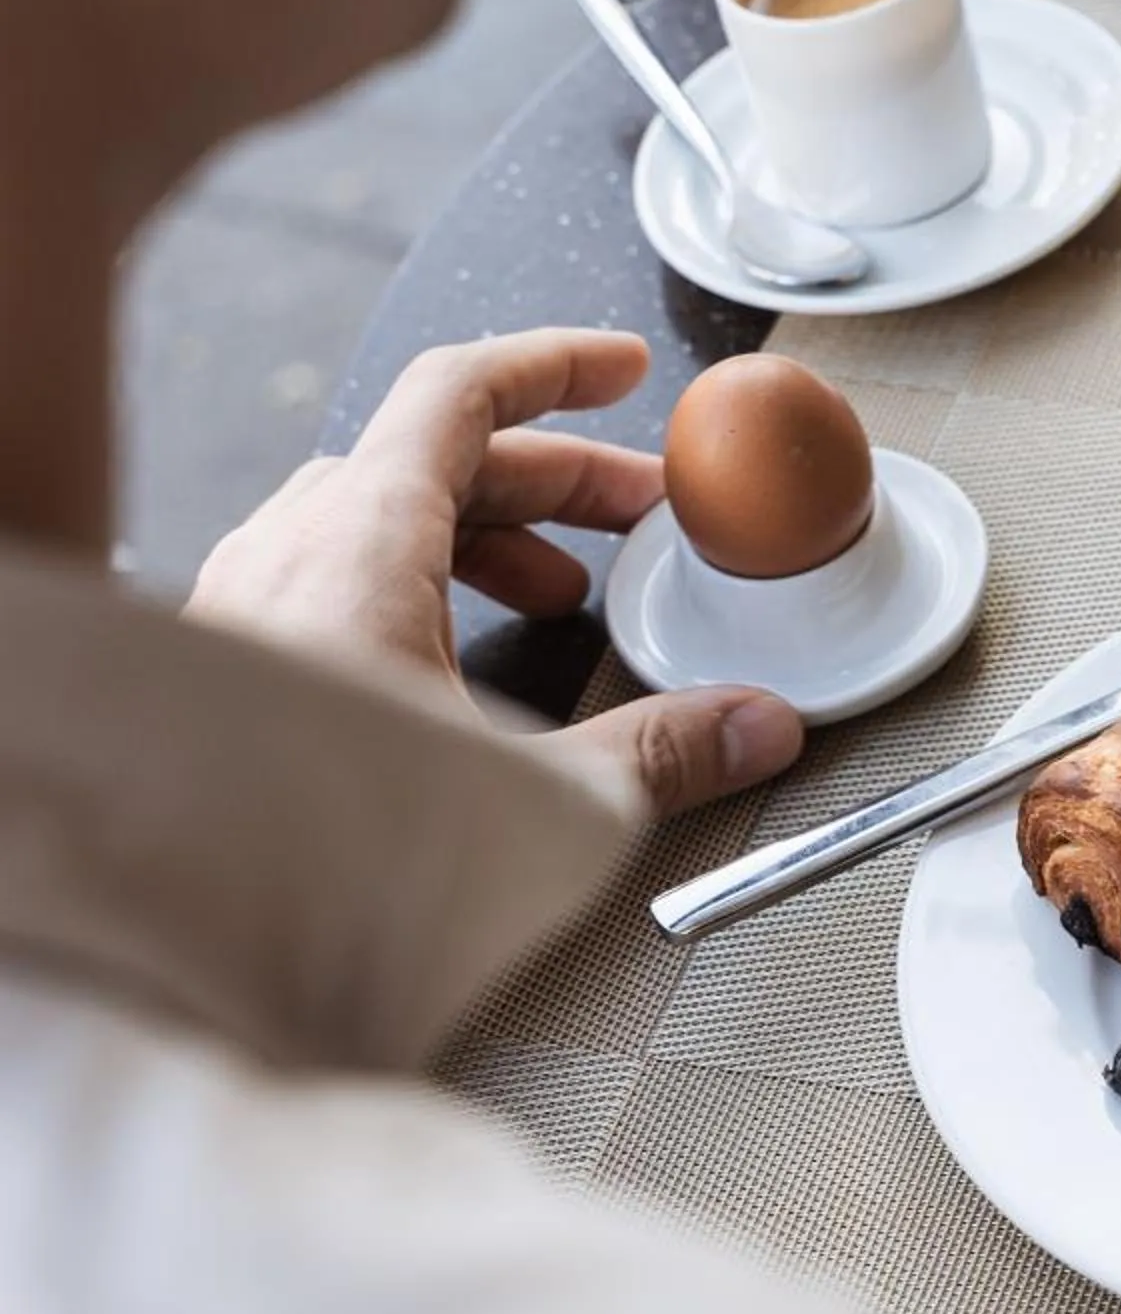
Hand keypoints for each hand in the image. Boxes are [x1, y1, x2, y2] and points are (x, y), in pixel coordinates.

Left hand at [188, 328, 802, 819]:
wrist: (177, 946)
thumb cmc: (312, 856)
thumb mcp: (533, 796)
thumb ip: (657, 749)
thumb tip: (751, 727)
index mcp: (357, 541)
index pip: (460, 390)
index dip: (558, 367)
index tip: (624, 371)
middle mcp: (286, 554)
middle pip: (434, 459)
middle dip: (555, 481)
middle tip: (640, 516)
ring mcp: (246, 607)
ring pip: (376, 519)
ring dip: (486, 537)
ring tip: (558, 596)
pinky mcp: (226, 671)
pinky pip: (330, 582)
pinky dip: (418, 588)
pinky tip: (462, 663)